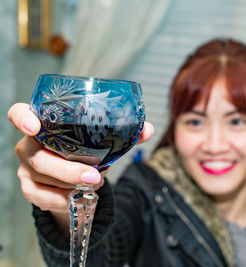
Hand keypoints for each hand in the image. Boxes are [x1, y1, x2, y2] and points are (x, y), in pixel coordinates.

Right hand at [8, 103, 153, 212]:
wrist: (76, 174)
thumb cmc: (85, 149)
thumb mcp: (102, 139)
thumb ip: (125, 132)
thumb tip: (147, 129)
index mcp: (44, 123)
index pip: (18, 113)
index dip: (22, 118)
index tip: (34, 126)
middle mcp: (29, 144)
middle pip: (37, 156)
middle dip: (67, 169)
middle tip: (94, 175)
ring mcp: (26, 166)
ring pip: (41, 177)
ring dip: (69, 184)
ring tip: (94, 184)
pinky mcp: (29, 186)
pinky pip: (40, 196)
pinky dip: (60, 200)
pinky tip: (76, 199)